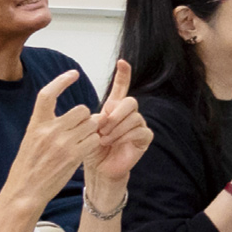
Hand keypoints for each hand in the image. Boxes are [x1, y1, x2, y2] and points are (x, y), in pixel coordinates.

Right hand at [2, 71, 98, 211]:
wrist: (25, 191)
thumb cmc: (28, 168)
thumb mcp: (31, 141)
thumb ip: (46, 126)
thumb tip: (65, 117)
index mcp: (36, 124)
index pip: (47, 94)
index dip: (62, 81)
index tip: (73, 73)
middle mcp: (48, 130)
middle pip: (81, 109)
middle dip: (87, 116)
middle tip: (86, 126)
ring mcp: (62, 143)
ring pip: (91, 124)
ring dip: (94, 129)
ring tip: (87, 139)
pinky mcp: (74, 156)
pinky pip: (95, 140)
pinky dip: (96, 142)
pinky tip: (90, 148)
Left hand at [81, 60, 153, 185]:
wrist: (98, 169)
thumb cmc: (90, 149)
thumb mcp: (87, 130)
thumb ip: (94, 118)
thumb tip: (102, 114)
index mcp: (114, 109)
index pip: (121, 88)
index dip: (123, 75)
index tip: (122, 62)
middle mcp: (128, 115)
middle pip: (130, 101)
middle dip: (116, 113)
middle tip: (102, 126)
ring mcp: (138, 125)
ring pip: (134, 116)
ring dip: (117, 127)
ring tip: (104, 138)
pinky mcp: (144, 138)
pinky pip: (139, 130)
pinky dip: (125, 136)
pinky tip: (114, 143)